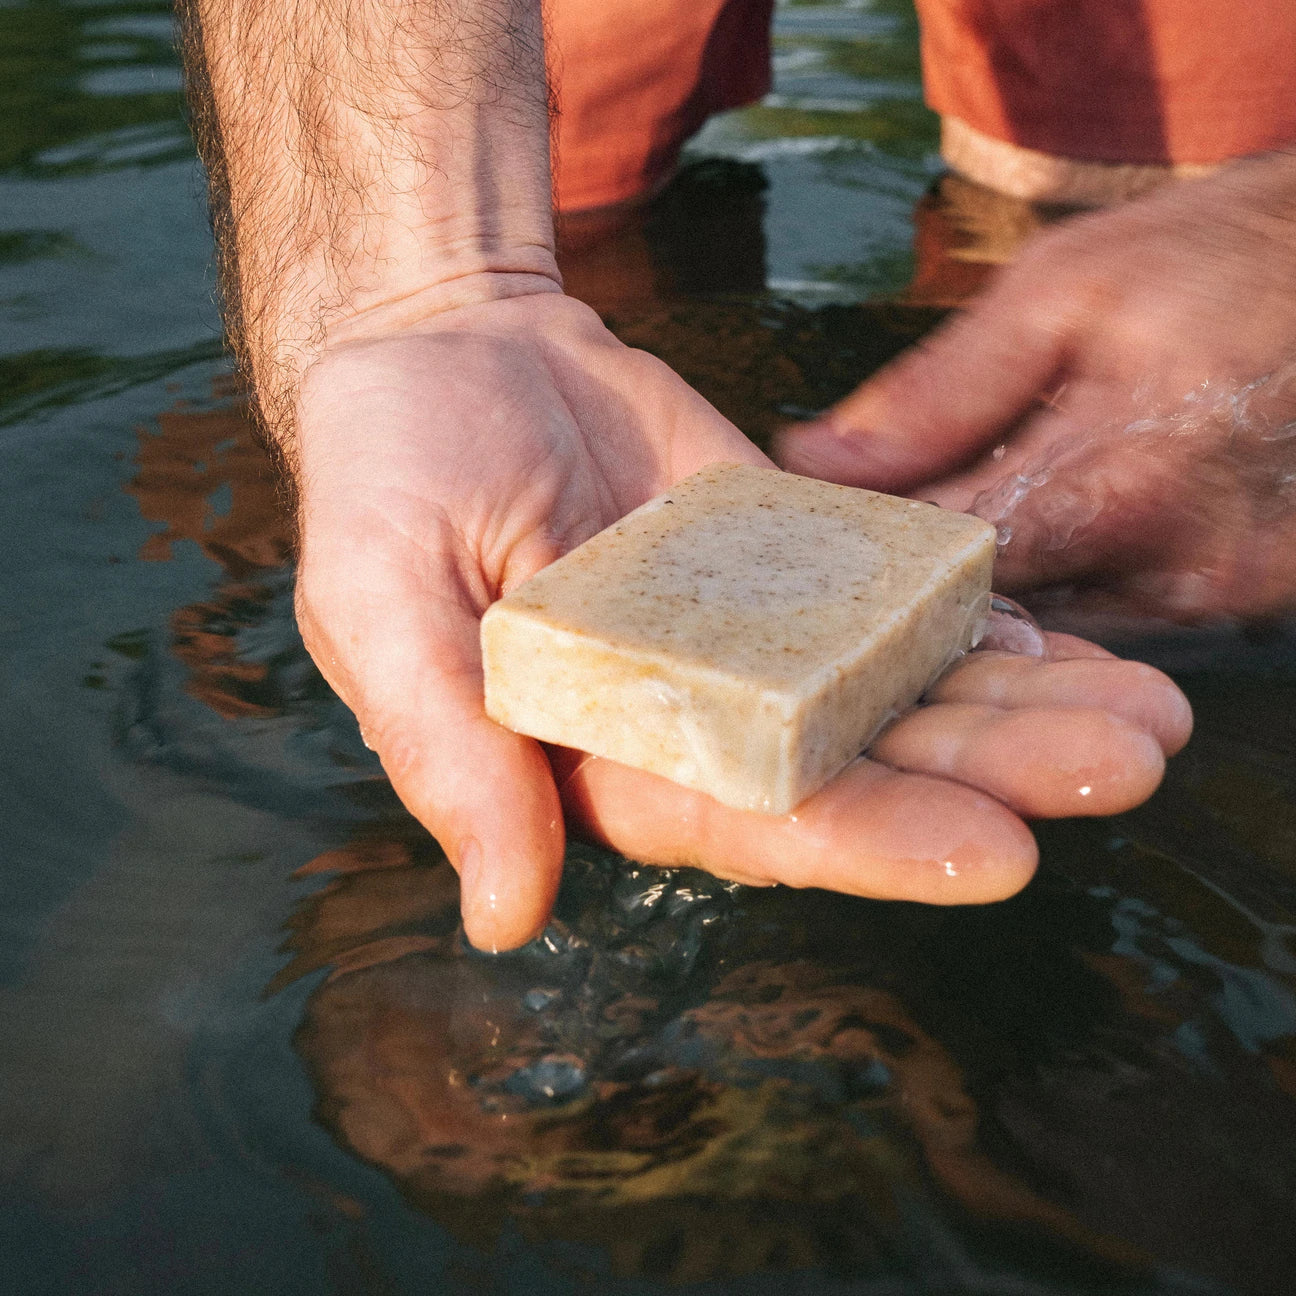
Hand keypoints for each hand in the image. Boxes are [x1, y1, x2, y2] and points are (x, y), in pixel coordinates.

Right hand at [294, 290, 1190, 950]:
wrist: (448, 350)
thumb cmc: (388, 478)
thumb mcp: (379, 606)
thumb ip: (445, 751)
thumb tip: (505, 917)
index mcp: (606, 756)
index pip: (749, 821)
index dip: (867, 841)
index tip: (996, 850)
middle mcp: (696, 715)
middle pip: (859, 765)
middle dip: (991, 772)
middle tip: (1124, 763)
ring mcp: (750, 632)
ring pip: (894, 686)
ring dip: (1016, 703)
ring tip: (1144, 714)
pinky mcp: (784, 552)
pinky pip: (886, 591)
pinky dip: (971, 615)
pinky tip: (1061, 634)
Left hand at [775, 152, 1295, 619]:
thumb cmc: (1221, 260)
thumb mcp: (1066, 290)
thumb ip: (937, 392)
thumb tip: (812, 459)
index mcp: (1123, 487)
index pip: (945, 561)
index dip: (868, 548)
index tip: (816, 529)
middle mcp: (1178, 569)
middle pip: (995, 605)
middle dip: (926, 568)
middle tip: (872, 527)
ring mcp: (1220, 597)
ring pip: (1050, 611)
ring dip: (999, 571)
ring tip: (970, 505)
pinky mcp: (1245, 601)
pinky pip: (1113, 604)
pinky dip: (1067, 568)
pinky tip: (1054, 516)